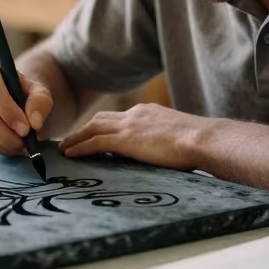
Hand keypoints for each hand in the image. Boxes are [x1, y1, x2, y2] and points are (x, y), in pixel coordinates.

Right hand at [0, 59, 53, 154]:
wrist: (12, 98)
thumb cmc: (24, 93)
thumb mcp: (39, 92)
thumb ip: (40, 103)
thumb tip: (34, 122)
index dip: (9, 113)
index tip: (26, 129)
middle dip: (7, 134)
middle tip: (25, 142)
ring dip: (4, 143)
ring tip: (20, 143)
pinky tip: (9, 144)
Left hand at [59, 103, 204, 170]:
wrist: (203, 139)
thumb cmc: (199, 143)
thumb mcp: (178, 137)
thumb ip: (164, 140)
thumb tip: (164, 153)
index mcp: (148, 113)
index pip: (118, 118)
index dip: (102, 126)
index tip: (93, 135)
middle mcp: (136, 114)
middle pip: (101, 119)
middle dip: (84, 129)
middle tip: (71, 141)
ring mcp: (130, 125)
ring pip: (92, 128)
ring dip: (76, 138)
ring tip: (64, 149)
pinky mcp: (126, 138)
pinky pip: (95, 141)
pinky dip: (80, 147)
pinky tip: (70, 155)